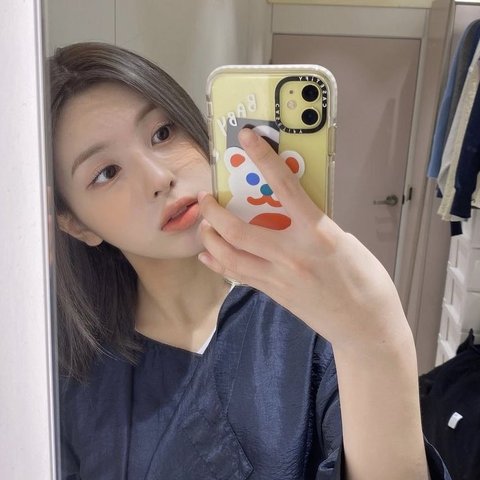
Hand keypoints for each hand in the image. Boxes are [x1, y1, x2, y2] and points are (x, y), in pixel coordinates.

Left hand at [198, 128, 408, 348]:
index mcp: (318, 234)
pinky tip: (208, 255)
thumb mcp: (344, 241)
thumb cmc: (366, 282)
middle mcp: (292, 255)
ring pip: (231, 256)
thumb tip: (288, 210)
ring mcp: (279, 278)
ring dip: (210, 238)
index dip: (263, 158)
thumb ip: (313, 225)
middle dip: (214, 212)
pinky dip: (220, 263)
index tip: (247, 137)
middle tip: (205, 198)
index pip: (284, 187)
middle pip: (239, 230)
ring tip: (203, 225)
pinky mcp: (274, 294)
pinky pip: (239, 275)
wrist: (366, 327)